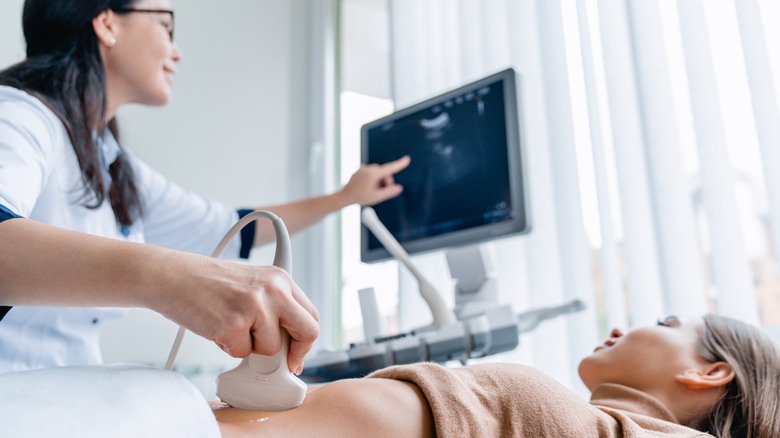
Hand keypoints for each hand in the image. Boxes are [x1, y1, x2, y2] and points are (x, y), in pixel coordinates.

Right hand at [165, 263, 318, 373]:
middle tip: (278, 363)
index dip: (305, 341)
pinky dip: (228, 347)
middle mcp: (273, 289)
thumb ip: (274, 307)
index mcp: (280, 278)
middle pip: (307, 332)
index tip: (295, 355)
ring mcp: (254, 306)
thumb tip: (289, 347)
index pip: (310, 315)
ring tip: (229, 326)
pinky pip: (242, 353)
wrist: (170, 275)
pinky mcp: (233, 324)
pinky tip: (216, 327)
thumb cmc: (206, 283)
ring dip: (249, 347)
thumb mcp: (251, 284)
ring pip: (270, 349)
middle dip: (294, 353)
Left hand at [340, 155, 410, 205]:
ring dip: (379, 181)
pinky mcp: (360, 170)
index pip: (390, 168)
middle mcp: (368, 168)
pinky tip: (366, 187)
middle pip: (384, 173)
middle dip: (385, 182)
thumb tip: (399, 188)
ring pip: (378, 173)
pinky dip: (372, 179)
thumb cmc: (359, 197)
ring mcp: (363, 168)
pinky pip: (371, 173)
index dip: (400, 164)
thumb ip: (389, 192)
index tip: (407, 159)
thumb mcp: (376, 197)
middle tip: (380, 193)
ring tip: (372, 191)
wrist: (344, 197)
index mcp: (373, 174)